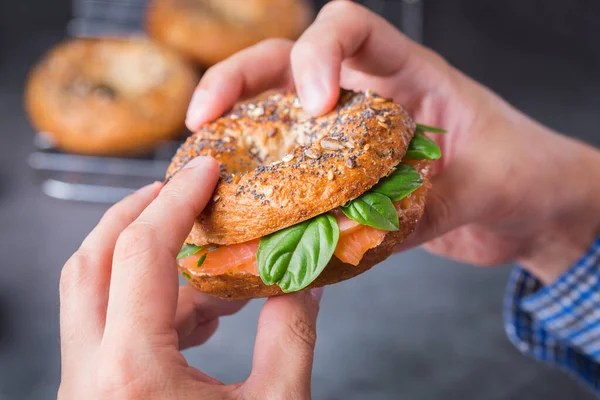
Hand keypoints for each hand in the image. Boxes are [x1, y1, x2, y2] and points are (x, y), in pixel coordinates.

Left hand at [59, 156, 321, 398]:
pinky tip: (202, 314)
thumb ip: (292, 338)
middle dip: (134, 213)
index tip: (206, 170)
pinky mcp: (96, 397)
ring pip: (93, 297)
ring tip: (207, 258)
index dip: (178, 199)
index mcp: (132, 372)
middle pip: (90, 264)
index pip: (142, 254)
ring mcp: (84, 388)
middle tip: (174, 189)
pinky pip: (109, 333)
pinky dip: (152, 307)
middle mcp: (90, 376)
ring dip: (146, 264)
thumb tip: (304, 281)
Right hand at [185, 0, 599, 283]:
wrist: (532, 206)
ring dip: (236, 130)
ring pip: (277, 115)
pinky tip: (244, 212)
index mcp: (409, 73)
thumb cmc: (524, 174)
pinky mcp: (347, 179)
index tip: (313, 103)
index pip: (348, 27)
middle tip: (205, 119)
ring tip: (203, 159)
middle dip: (238, 80)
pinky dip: (265, 188)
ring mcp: (350, 138)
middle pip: (286, 62)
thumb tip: (357, 235)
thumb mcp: (487, 183)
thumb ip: (426, 204)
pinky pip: (295, 173)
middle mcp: (369, 96)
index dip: (318, 51)